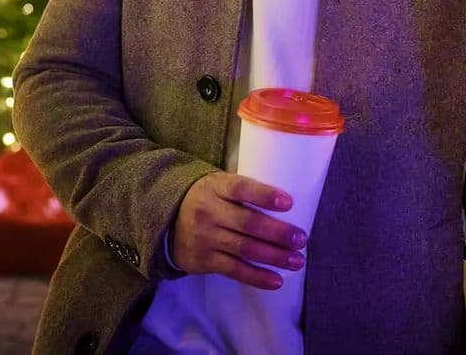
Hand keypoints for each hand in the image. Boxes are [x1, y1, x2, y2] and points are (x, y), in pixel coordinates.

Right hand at [170, 172, 306, 288]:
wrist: (165, 221)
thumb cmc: (206, 199)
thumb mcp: (218, 185)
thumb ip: (244, 191)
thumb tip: (287, 204)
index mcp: (217, 187)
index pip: (242, 189)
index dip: (265, 196)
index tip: (289, 203)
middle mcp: (210, 212)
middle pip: (248, 223)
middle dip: (278, 233)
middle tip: (301, 239)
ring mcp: (206, 238)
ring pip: (245, 249)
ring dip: (274, 257)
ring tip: (297, 261)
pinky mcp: (204, 261)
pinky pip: (234, 270)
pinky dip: (256, 277)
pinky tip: (277, 280)